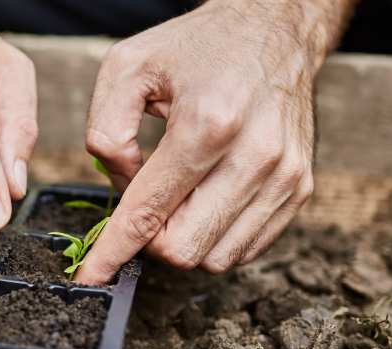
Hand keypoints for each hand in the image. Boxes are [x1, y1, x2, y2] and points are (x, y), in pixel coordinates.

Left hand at [74, 0, 353, 283]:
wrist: (275, 28)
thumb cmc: (197, 48)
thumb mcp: (127, 67)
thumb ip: (105, 130)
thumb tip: (120, 186)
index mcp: (208, 123)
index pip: (150, 211)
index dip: (113, 251)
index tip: (91, 276)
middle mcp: (255, 155)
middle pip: (183, 248)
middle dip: (150, 240)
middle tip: (143, 205)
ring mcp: (284, 176)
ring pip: (215, 258)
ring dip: (184, 239)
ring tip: (178, 195)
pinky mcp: (301, 188)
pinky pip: (246, 248)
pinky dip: (215, 236)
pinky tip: (205, 200)